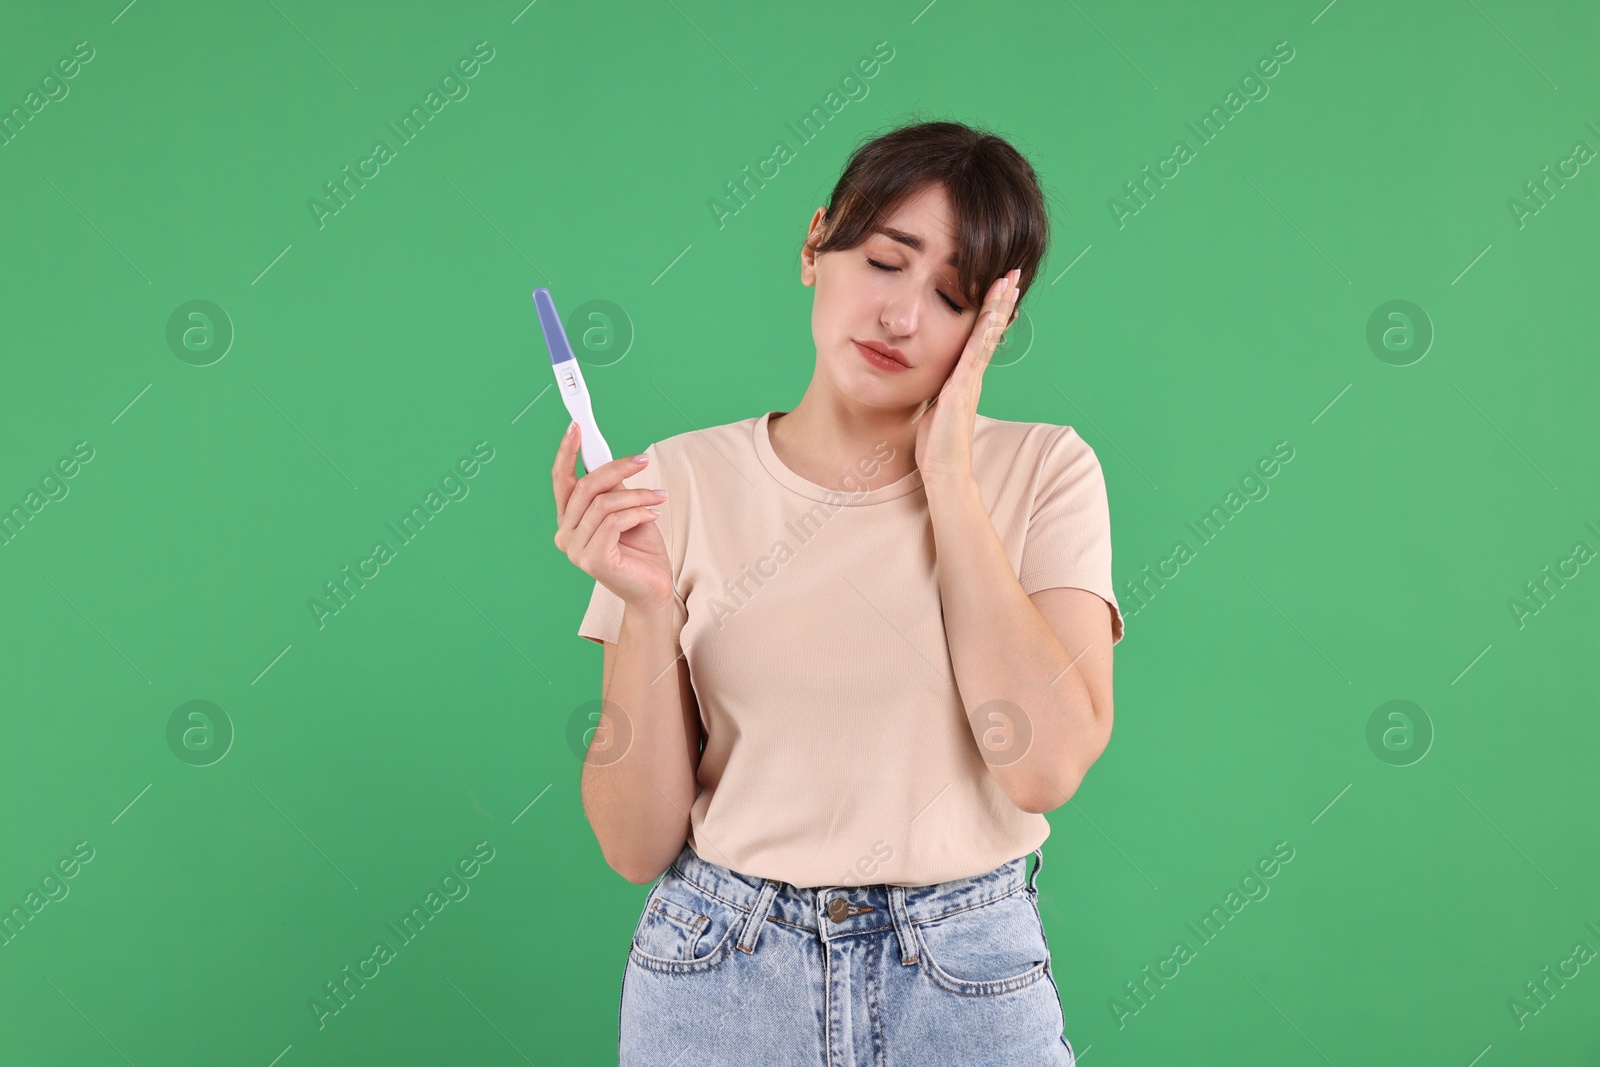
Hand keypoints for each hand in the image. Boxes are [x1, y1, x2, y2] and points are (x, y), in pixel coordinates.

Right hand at [552, 422, 673, 612]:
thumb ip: (613, 488)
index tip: (577, 426)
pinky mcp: (593, 561)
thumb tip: (609, 459)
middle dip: (616, 468)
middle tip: (642, 460)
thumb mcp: (627, 509)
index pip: (561, 480)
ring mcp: (576, 550)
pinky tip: (652, 516)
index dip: (567, 452)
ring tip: (659, 497)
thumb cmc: (641, 551)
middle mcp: (565, 535)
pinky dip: (637, 514)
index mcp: (569, 520)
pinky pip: (614, 522)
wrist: (654, 589)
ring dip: (636, 495)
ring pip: (603, 504)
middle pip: (584, 487)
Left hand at [914, 267, 1020, 482]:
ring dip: (998, 306)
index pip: (979, 335)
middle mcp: (972, 375)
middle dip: (1001, 299)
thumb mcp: (934, 406)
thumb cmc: (936, 444)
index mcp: (964, 376)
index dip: (988, 309)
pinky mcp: (962, 389)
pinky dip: (985, 331)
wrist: (944, 472)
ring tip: (1008, 280)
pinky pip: (975, 354)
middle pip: (990, 329)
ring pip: (987, 335)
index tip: (997, 283)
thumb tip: (931, 376)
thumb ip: (937, 388)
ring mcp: (970, 381)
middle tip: (1013, 271)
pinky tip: (991, 313)